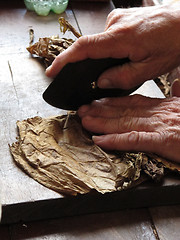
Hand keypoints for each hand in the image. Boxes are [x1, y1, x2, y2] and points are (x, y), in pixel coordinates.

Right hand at [46, 3, 179, 88]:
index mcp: (120, 38)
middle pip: (90, 47)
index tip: (52, 72)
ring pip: (101, 44)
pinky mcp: (122, 18)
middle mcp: (115, 24)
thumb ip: (122, 77)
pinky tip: (124, 55)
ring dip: (104, 58)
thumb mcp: (149, 69)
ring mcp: (118, 19)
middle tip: (99, 78)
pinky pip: (108, 37)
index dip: (64, 61)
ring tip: (123, 66)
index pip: (83, 48)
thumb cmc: (173, 42)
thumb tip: (101, 81)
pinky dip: (110, 49)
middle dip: (89, 65)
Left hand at [78, 95, 179, 162]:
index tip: (97, 102)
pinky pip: (135, 140)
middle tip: (82, 109)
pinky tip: (100, 140)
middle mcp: (158, 115)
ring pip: (124, 123)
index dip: (113, 103)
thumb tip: (177, 85)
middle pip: (124, 111)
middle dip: (101, 110)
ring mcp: (159, 127)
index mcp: (163, 107)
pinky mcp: (164, 141)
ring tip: (84, 121)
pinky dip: (116, 140)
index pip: (133, 102)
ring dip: (102, 123)